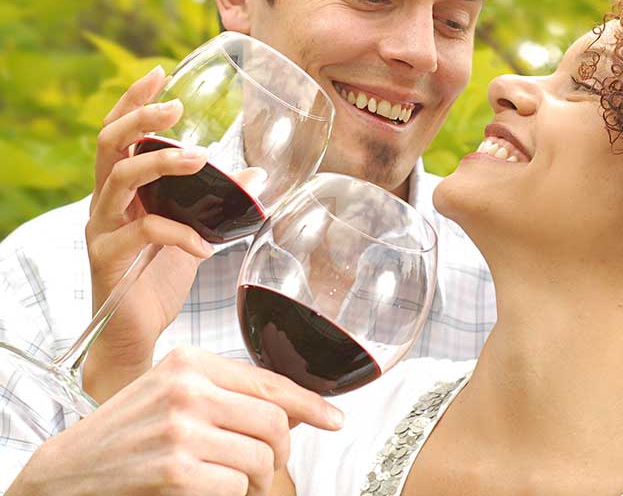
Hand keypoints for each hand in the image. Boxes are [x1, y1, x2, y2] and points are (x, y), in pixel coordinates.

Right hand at [8, 348, 342, 495]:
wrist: (66, 471)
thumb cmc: (127, 430)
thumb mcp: (174, 392)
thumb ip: (228, 393)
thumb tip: (293, 410)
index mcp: (191, 361)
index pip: (270, 381)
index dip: (311, 404)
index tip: (335, 420)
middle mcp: (189, 388)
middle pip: (274, 422)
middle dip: (281, 452)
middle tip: (269, 466)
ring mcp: (181, 429)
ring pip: (260, 459)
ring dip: (257, 480)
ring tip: (234, 481)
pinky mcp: (175, 470)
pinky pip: (235, 488)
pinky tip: (210, 491)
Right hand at [83, 66, 213, 399]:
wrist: (135, 335)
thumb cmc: (159, 277)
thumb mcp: (193, 230)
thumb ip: (215, 203)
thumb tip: (256, 177)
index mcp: (123, 189)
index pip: (118, 133)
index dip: (133, 100)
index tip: (159, 71)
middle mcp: (105, 202)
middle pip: (109, 144)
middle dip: (141, 117)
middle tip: (176, 107)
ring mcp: (103, 229)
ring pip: (121, 179)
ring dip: (162, 162)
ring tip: (202, 160)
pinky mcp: (109, 258)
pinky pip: (143, 231)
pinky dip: (180, 233)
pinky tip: (205, 247)